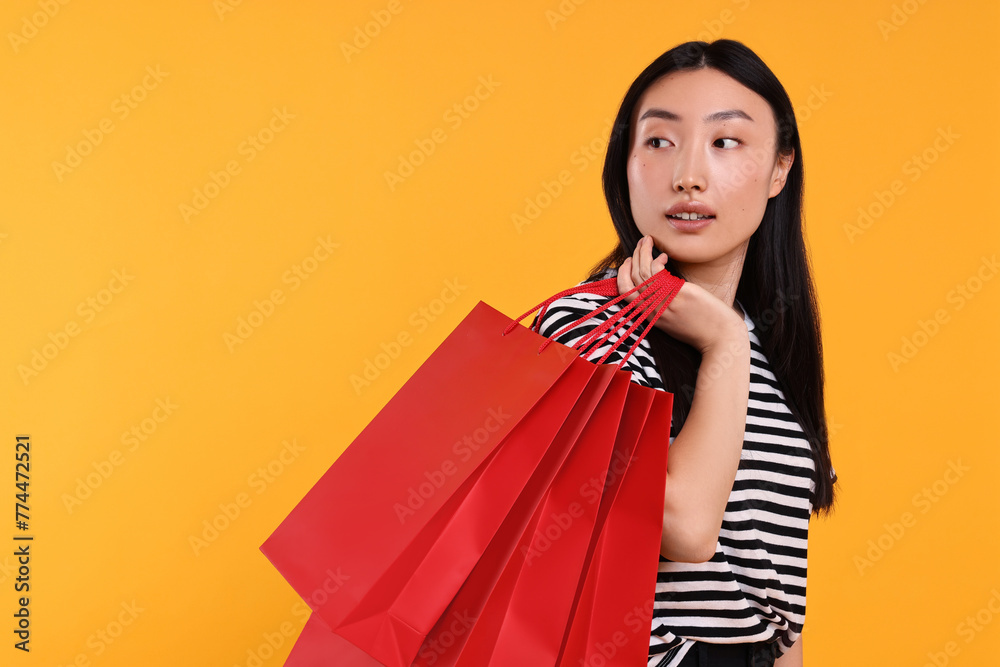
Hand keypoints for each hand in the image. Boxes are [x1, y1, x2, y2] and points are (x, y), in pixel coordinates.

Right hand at [617, 235, 746, 353]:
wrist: (721, 339)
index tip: (630, 261)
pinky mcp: (678, 294)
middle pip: (632, 279)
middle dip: (634, 257)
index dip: (623, 273)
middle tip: (642, 243)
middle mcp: (653, 309)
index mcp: (650, 316)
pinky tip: (665, 256)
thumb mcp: (675, 321)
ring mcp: (665, 302)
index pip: (625, 292)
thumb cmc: (702, 328)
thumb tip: (660, 286)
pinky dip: (657, 260)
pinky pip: (658, 272)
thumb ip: (663, 306)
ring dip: (644, 252)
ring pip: (643, 272)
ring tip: (649, 241)